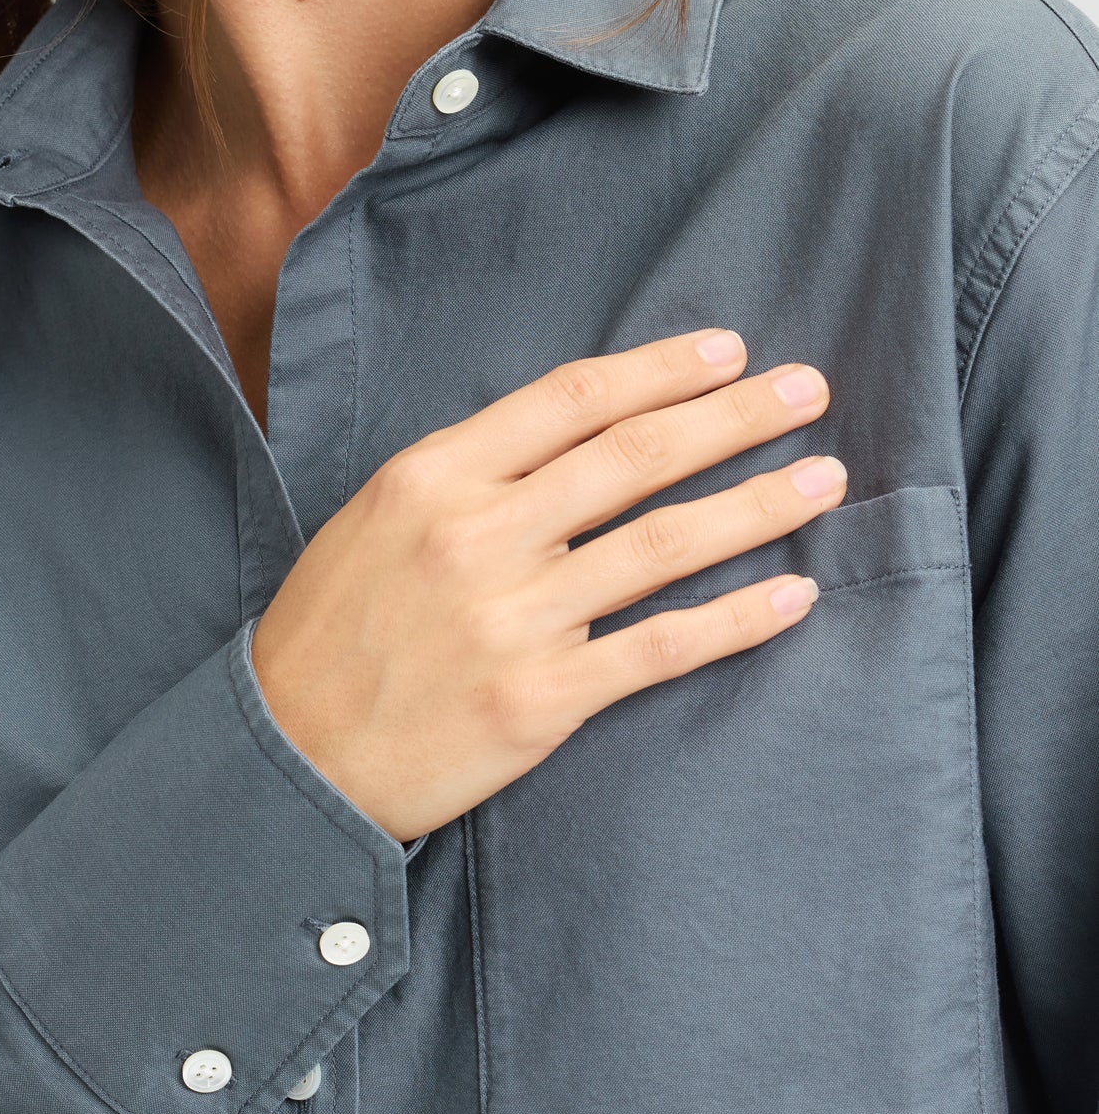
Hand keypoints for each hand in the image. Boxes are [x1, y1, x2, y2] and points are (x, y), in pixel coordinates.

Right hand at [249, 329, 842, 843]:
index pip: (573, 399)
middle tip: (809, 390)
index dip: (664, 370)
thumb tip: (570, 443)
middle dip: (737, 416)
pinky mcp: (541, 700)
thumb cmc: (327, 638)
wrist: (289, 760)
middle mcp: (479, 535)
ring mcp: (514, 619)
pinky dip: (737, 619)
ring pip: (665, 544)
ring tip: (825, 479)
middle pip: (636, 456)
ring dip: (759, 504)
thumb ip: (464, 479)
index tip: (729, 353)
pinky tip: (793, 595)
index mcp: (433, 477)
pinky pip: (661, 646)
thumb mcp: (372, 523)